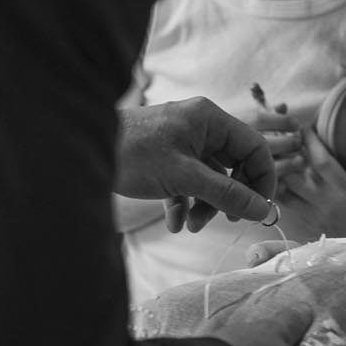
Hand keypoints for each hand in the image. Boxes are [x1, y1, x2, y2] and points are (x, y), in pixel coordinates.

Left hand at [115, 99, 274, 233]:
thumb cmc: (132, 153)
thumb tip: (262, 210)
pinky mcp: (164, 160)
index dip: (261, 179)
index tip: (259, 208)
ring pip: (209, 179)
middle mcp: (199, 128)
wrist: (83, 151)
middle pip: (233, 166)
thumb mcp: (184, 177)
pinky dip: (184, 204)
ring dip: (205, 205)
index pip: (253, 147)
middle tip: (227, 220)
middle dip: (228, 197)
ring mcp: (181, 143)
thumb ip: (226, 193)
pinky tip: (175, 224)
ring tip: (192, 226)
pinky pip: (186, 184)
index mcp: (209, 120)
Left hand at [277, 127, 345, 240]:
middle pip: (294, 176)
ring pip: (285, 193)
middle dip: (287, 156)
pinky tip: (285, 182)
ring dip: (281, 175)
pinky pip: (288, 207)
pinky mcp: (308, 228)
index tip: (304, 127)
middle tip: (287, 142)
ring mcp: (314, 218)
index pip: (321, 161)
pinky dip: (283, 192)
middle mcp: (325, 204)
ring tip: (282, 160)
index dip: (310, 142)